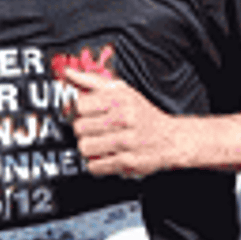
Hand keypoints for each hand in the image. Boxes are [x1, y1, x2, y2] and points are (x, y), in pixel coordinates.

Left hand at [60, 66, 183, 178]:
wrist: (171, 139)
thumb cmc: (143, 115)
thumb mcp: (122, 91)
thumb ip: (93, 82)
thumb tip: (68, 74)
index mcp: (119, 99)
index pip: (79, 104)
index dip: (73, 111)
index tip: (77, 114)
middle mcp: (123, 118)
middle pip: (79, 128)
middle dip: (81, 131)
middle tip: (91, 130)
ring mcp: (125, 141)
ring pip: (84, 147)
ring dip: (88, 148)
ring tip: (98, 144)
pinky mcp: (127, 162)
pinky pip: (95, 166)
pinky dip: (96, 164)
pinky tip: (105, 156)